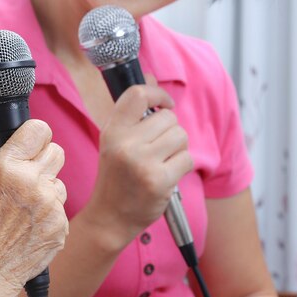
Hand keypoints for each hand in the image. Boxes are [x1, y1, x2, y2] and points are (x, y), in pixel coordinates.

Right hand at [0, 117, 67, 296]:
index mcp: (7, 168)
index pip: (39, 129)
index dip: (32, 135)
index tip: (25, 145)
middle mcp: (33, 184)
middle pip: (56, 151)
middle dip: (41, 159)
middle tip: (22, 177)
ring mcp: (50, 207)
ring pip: (60, 181)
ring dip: (46, 187)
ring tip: (21, 208)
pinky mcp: (61, 227)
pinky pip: (61, 207)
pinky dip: (48, 213)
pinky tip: (27, 226)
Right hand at [83, 76, 192, 249]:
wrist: (110, 217)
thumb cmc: (116, 178)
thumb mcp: (114, 142)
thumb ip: (133, 113)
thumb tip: (152, 79)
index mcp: (112, 131)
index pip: (138, 94)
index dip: (157, 93)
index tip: (164, 104)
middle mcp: (125, 144)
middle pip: (168, 118)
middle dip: (169, 131)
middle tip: (156, 150)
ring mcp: (142, 163)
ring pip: (180, 136)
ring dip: (177, 149)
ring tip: (160, 163)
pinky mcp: (159, 180)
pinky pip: (187, 159)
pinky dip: (181, 167)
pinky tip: (165, 176)